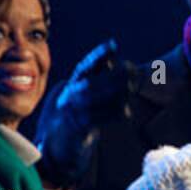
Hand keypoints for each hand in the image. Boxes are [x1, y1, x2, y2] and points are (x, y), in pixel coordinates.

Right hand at [35, 38, 132, 185]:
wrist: (58, 144)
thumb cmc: (76, 116)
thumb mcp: (84, 94)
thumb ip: (97, 78)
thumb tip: (114, 60)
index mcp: (72, 84)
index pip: (85, 66)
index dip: (99, 55)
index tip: (113, 45)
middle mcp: (69, 96)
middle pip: (90, 83)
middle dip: (112, 75)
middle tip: (132, 69)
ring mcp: (71, 113)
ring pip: (93, 100)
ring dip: (113, 93)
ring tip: (131, 88)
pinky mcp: (77, 129)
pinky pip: (95, 120)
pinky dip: (111, 115)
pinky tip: (126, 112)